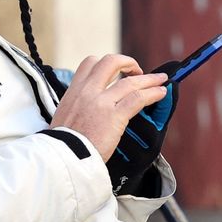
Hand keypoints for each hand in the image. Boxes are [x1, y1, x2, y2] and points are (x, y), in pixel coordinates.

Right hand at [49, 54, 169, 160]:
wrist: (62, 159)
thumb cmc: (62, 146)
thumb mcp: (61, 119)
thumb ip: (76, 109)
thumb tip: (86, 114)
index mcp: (73, 92)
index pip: (89, 64)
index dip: (106, 64)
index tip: (116, 73)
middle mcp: (87, 92)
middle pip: (110, 62)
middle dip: (128, 62)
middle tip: (137, 72)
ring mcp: (101, 103)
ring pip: (130, 81)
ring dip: (149, 79)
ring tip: (161, 81)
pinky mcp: (114, 116)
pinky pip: (138, 98)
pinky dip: (153, 93)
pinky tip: (161, 93)